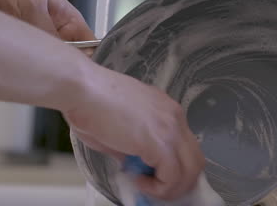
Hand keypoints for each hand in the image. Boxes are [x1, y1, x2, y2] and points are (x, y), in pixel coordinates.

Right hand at [64, 65, 204, 199]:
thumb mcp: (117, 126)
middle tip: (156, 186)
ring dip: (171, 187)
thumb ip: (130, 145)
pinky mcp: (160, 143)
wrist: (82, 89)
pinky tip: (140, 182)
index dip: (172, 165)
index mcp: (165, 109)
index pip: (184, 144)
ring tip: (147, 186)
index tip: (152, 173)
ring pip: (191, 171)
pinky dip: (160, 188)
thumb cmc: (90, 101)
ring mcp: (170, 129)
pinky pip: (173, 177)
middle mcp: (174, 117)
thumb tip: (132, 162)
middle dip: (179, 180)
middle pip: (195, 159)